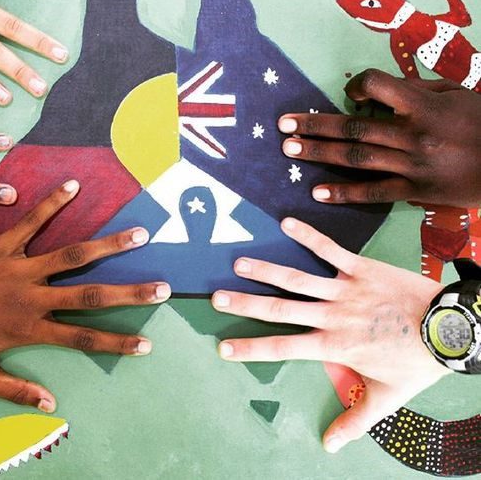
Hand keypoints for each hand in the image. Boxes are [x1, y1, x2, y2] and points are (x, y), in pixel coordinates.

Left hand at [0, 180, 170, 410]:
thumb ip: (12, 390)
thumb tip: (52, 405)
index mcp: (27, 329)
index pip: (82, 339)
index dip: (116, 342)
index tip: (147, 343)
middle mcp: (32, 297)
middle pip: (89, 295)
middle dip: (129, 292)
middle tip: (163, 287)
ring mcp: (19, 268)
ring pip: (72, 255)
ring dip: (108, 245)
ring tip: (139, 233)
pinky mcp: (1, 245)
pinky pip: (31, 222)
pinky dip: (53, 203)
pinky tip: (73, 185)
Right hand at [211, 217, 448, 452]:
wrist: (451, 329)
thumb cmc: (417, 361)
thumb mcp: (388, 396)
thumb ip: (356, 420)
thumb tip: (330, 446)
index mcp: (334, 345)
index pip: (283, 348)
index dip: (250, 349)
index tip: (224, 348)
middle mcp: (333, 316)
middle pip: (280, 309)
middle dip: (246, 305)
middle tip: (217, 298)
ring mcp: (345, 290)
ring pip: (298, 279)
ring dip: (267, 271)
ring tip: (240, 264)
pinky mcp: (360, 268)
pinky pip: (330, 250)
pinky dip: (309, 236)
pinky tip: (287, 223)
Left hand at [279, 68, 480, 207]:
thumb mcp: (457, 94)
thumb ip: (417, 90)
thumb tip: (379, 91)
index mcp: (424, 104)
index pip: (378, 85)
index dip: (358, 84)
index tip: (350, 91)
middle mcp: (413, 134)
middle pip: (354, 127)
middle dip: (315, 125)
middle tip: (283, 126)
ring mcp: (411, 165)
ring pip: (357, 158)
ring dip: (320, 153)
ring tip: (290, 150)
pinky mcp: (414, 191)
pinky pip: (374, 193)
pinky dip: (344, 193)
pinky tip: (317, 193)